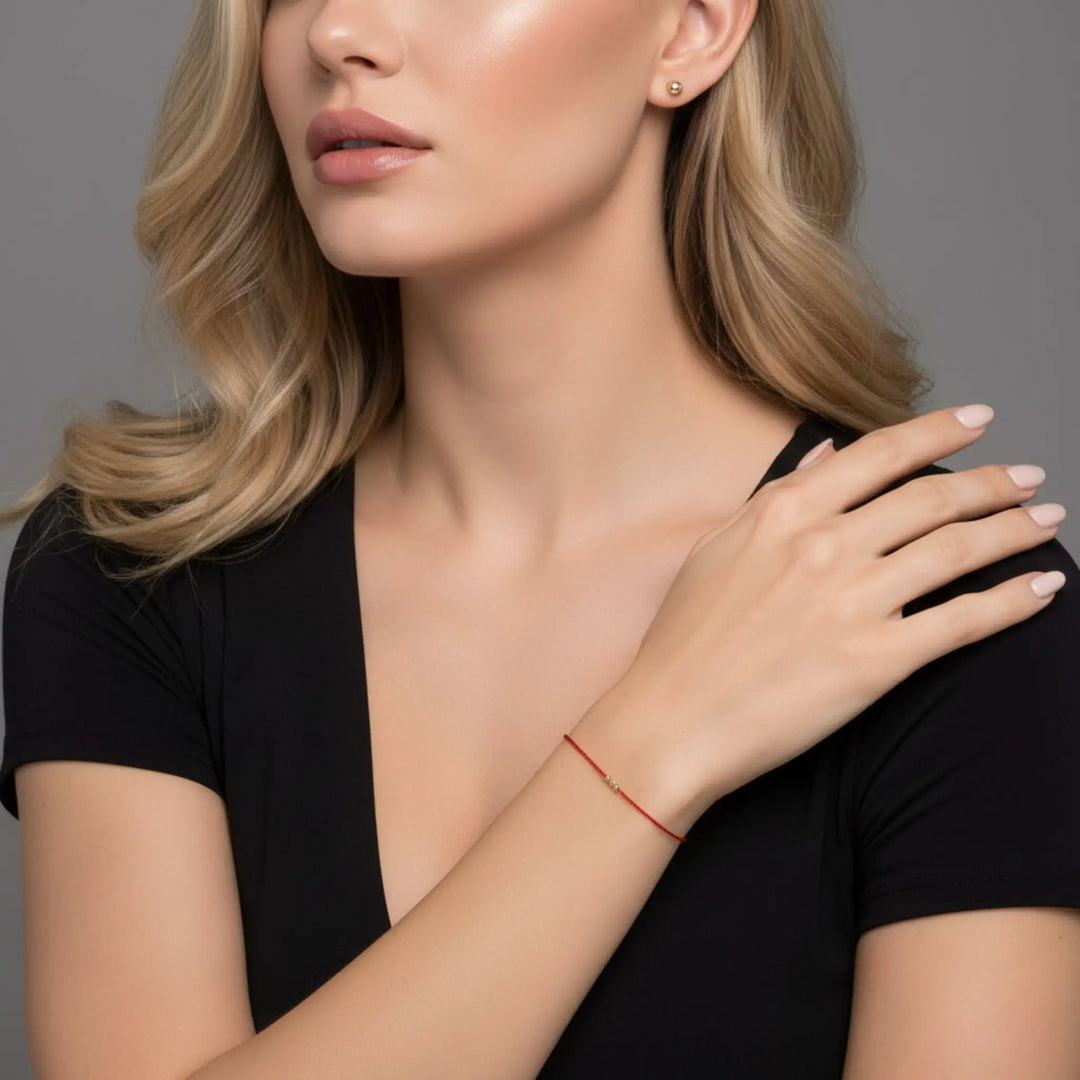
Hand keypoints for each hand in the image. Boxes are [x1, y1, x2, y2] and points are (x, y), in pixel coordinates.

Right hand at [618, 405, 1065, 823]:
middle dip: (992, 482)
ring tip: (1047, 520)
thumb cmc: (684, 640)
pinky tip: (1043, 588)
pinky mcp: (875, 660)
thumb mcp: (716, 548)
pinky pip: (961, 621)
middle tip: (1027, 477)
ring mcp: (852, 601)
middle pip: (931, 498)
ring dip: (1014, 530)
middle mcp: (823, 545)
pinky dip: (1011, 601)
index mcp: (784, 512)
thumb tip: (827, 455)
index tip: (980, 420)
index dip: (940, 431)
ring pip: (957, 550)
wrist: (670, 722)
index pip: (880, 455)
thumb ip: (776, 496)